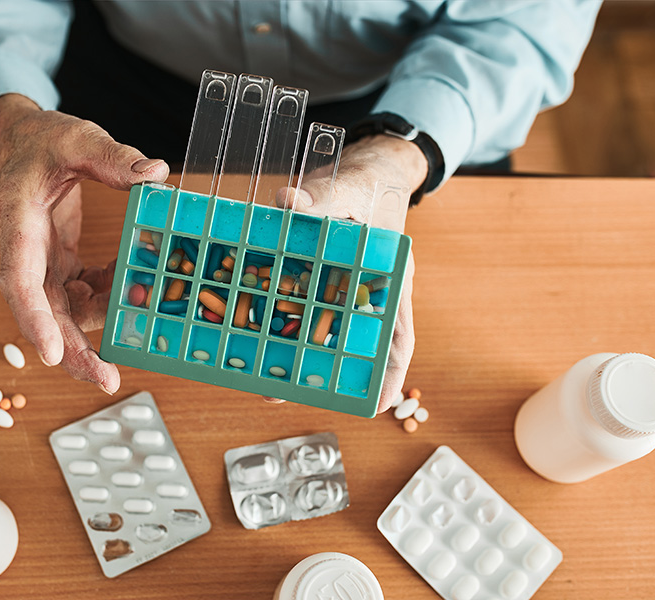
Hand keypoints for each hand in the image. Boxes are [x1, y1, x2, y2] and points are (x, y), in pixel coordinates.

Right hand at [0, 94, 169, 391]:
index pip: (19, 279)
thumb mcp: (77, 137)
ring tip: (139, 326)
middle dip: (71, 351)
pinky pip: (80, 295)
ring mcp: (41, 264)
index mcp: (18, 223)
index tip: (51, 354)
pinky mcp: (58, 265)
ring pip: (63, 313)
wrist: (21, 142)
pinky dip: (107, 296)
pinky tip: (132, 288)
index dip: (34, 319)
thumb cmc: (43, 139)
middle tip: (108, 380)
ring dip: (99, 326)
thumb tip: (157, 175)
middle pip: (42, 314)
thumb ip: (112, 157)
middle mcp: (25, 253)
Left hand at [262, 135, 425, 412]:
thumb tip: (286, 201)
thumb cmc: (367, 183)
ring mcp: (342, 288)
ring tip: (267, 379)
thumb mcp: (349, 189)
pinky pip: (301, 304)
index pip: (398, 334)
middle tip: (292, 395)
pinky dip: (283, 319)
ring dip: (300, 353)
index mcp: (390, 277)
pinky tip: (256, 330)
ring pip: (324, 329)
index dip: (391, 373)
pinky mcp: (318, 279)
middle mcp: (367, 290)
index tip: (378, 404)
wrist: (361, 171)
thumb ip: (322, 198)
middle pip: (355, 342)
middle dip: (331, 374)